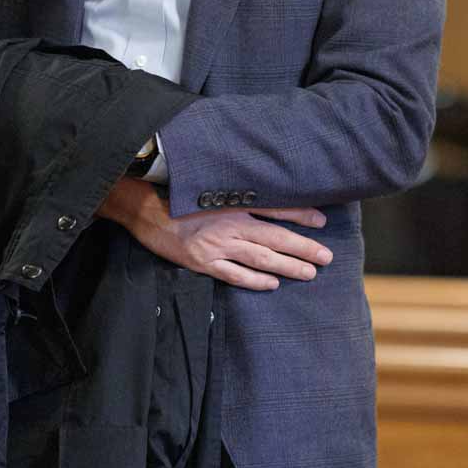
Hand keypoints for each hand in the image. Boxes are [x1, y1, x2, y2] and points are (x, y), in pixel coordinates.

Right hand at [96, 175, 331, 290]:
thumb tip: (261, 185)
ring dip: (288, 266)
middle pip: (275, 237)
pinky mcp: (203, 261)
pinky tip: (272, 284)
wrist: (140, 205)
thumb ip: (232, 187)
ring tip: (310, 272)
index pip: (274, 208)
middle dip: (304, 247)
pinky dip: (255, 280)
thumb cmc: (175, 191)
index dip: (300, 214)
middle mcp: (229, 223)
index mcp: (232, 201)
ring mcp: (217, 245)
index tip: (322, 220)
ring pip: (261, 258)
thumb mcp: (207, 183)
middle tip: (327, 256)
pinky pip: (234, 274)